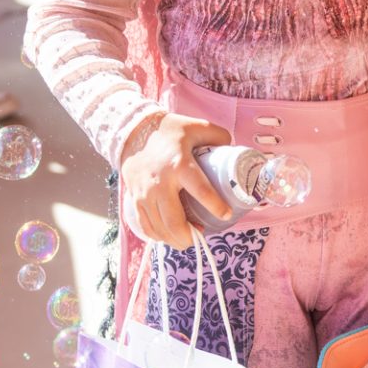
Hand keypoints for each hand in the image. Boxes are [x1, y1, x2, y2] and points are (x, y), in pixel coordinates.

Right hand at [119, 114, 233, 249]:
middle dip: (189, 236)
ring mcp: (144, 193)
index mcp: (180, 164)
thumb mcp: (197, 127)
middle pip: (174, 220)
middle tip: (202, 237)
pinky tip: (169, 236)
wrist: (134, 131)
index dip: (215, 205)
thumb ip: (218, 136)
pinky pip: (146, 226)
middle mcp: (160, 182)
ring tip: (189, 238)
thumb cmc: (169, 131)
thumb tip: (233, 150)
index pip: (200, 190)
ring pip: (159, 228)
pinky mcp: (134, 199)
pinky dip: (159, 236)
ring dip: (175, 240)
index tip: (227, 214)